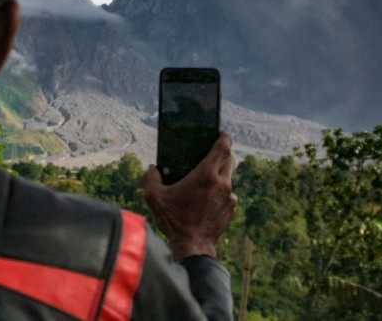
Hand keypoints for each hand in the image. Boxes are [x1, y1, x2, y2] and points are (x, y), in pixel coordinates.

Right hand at [141, 130, 237, 259]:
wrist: (193, 247)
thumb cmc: (175, 221)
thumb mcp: (154, 198)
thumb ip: (150, 179)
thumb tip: (152, 169)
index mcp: (206, 174)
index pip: (223, 147)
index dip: (224, 137)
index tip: (221, 133)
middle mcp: (222, 183)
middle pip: (229, 159)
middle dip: (222, 154)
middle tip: (210, 153)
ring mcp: (230, 197)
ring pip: (229, 178)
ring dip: (219, 175)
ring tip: (205, 181)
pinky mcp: (232, 209)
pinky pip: (228, 194)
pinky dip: (220, 193)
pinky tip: (206, 200)